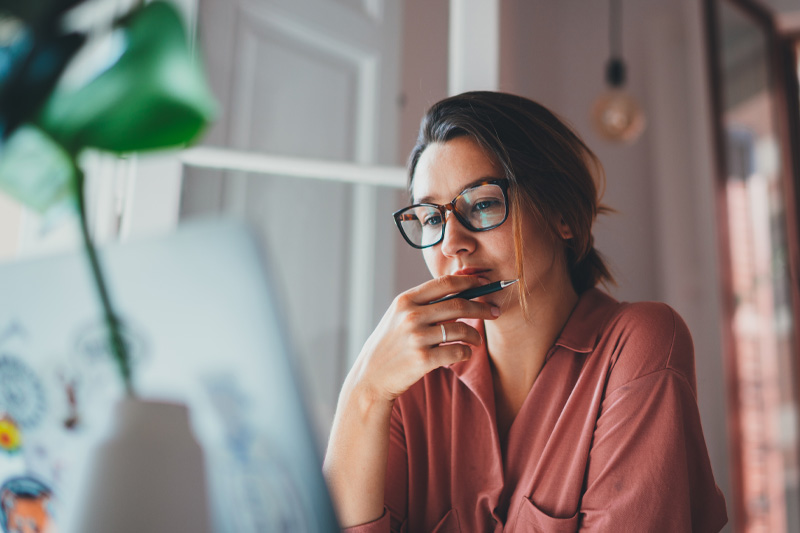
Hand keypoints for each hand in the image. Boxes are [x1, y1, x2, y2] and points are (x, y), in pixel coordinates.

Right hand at [347, 275, 501, 402]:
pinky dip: (466, 352)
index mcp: (405, 300)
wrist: (371, 377)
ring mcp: (417, 338)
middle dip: (482, 307)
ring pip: (461, 330)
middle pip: (459, 305)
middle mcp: (411, 316)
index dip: (469, 281)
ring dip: (476, 335)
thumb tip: (460, 286)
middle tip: (494, 311)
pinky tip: (464, 353)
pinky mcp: (423, 360)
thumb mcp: (399, 316)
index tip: (485, 283)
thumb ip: (424, 303)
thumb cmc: (390, 344)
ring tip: (477, 340)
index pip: (445, 283)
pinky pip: (457, 352)